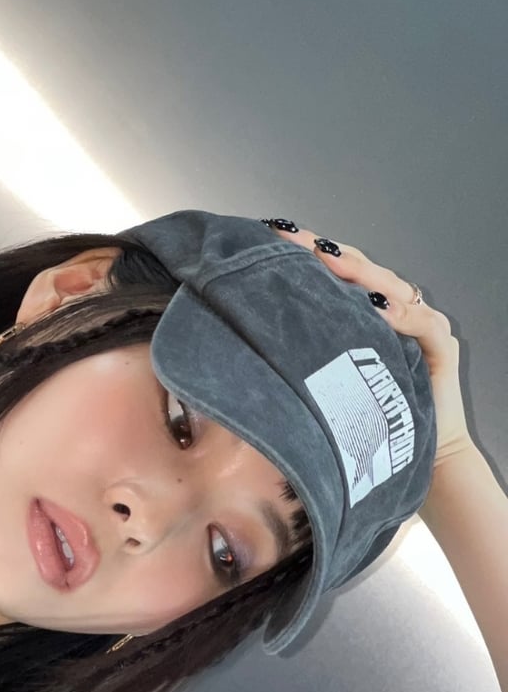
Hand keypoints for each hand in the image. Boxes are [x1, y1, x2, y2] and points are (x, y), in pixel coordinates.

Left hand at [264, 222, 475, 481]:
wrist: (417, 453)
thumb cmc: (366, 418)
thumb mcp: (326, 381)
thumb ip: (305, 354)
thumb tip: (251, 340)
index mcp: (365, 314)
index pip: (338, 274)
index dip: (308, 254)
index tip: (274, 237)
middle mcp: (393, 311)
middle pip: (362, 271)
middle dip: (327, 253)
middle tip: (293, 238)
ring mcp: (420, 325)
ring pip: (392, 288)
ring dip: (361, 274)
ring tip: (330, 260)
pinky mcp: (440, 348)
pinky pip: (424, 325)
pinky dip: (404, 315)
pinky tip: (381, 308)